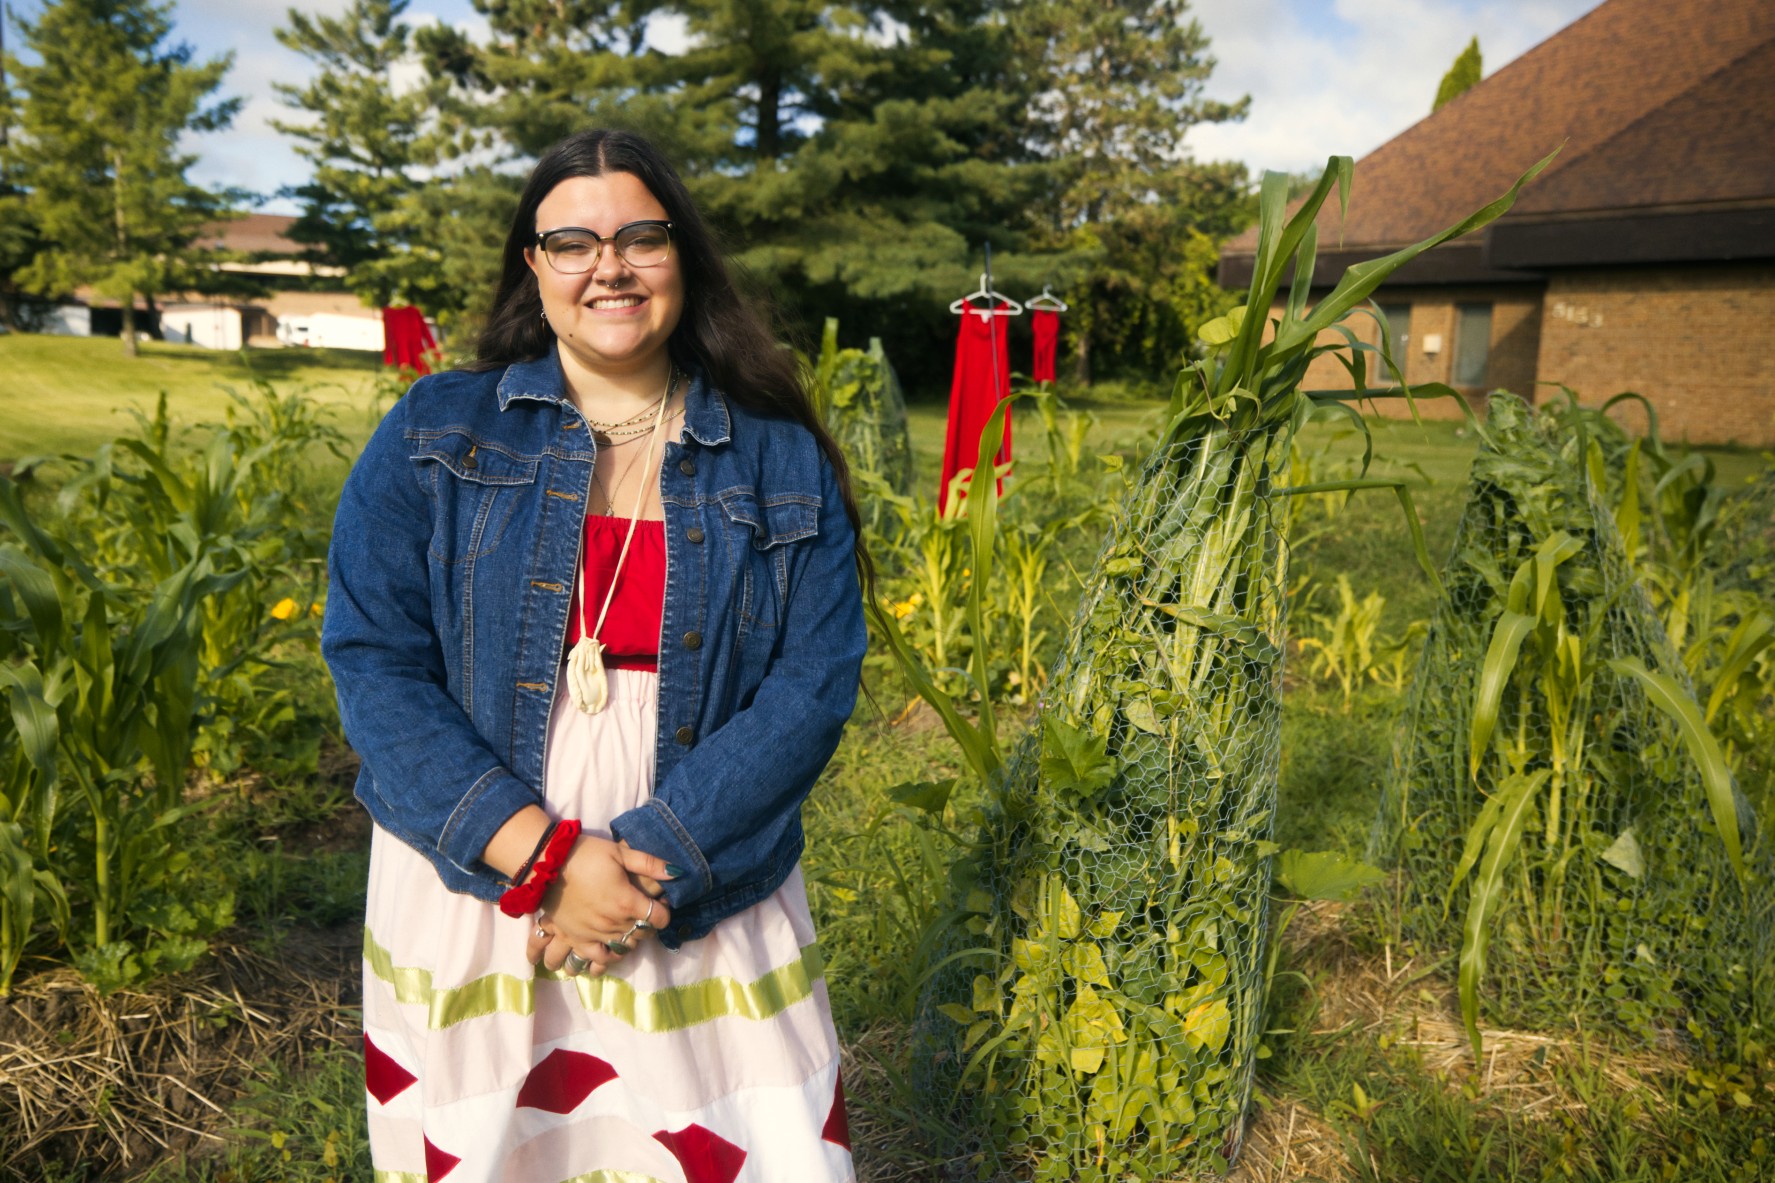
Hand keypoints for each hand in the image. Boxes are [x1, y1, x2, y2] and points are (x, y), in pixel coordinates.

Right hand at [526, 836, 673, 973]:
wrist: (547, 863)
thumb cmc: (586, 854)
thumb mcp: (620, 852)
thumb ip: (650, 864)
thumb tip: (678, 872)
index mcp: (626, 901)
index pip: (659, 918)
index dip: (665, 913)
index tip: (661, 905)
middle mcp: (613, 922)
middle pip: (642, 933)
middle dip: (648, 925)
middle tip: (644, 914)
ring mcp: (594, 933)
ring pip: (623, 948)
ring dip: (630, 940)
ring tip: (627, 930)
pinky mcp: (576, 938)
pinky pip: (596, 958)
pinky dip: (606, 958)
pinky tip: (610, 951)